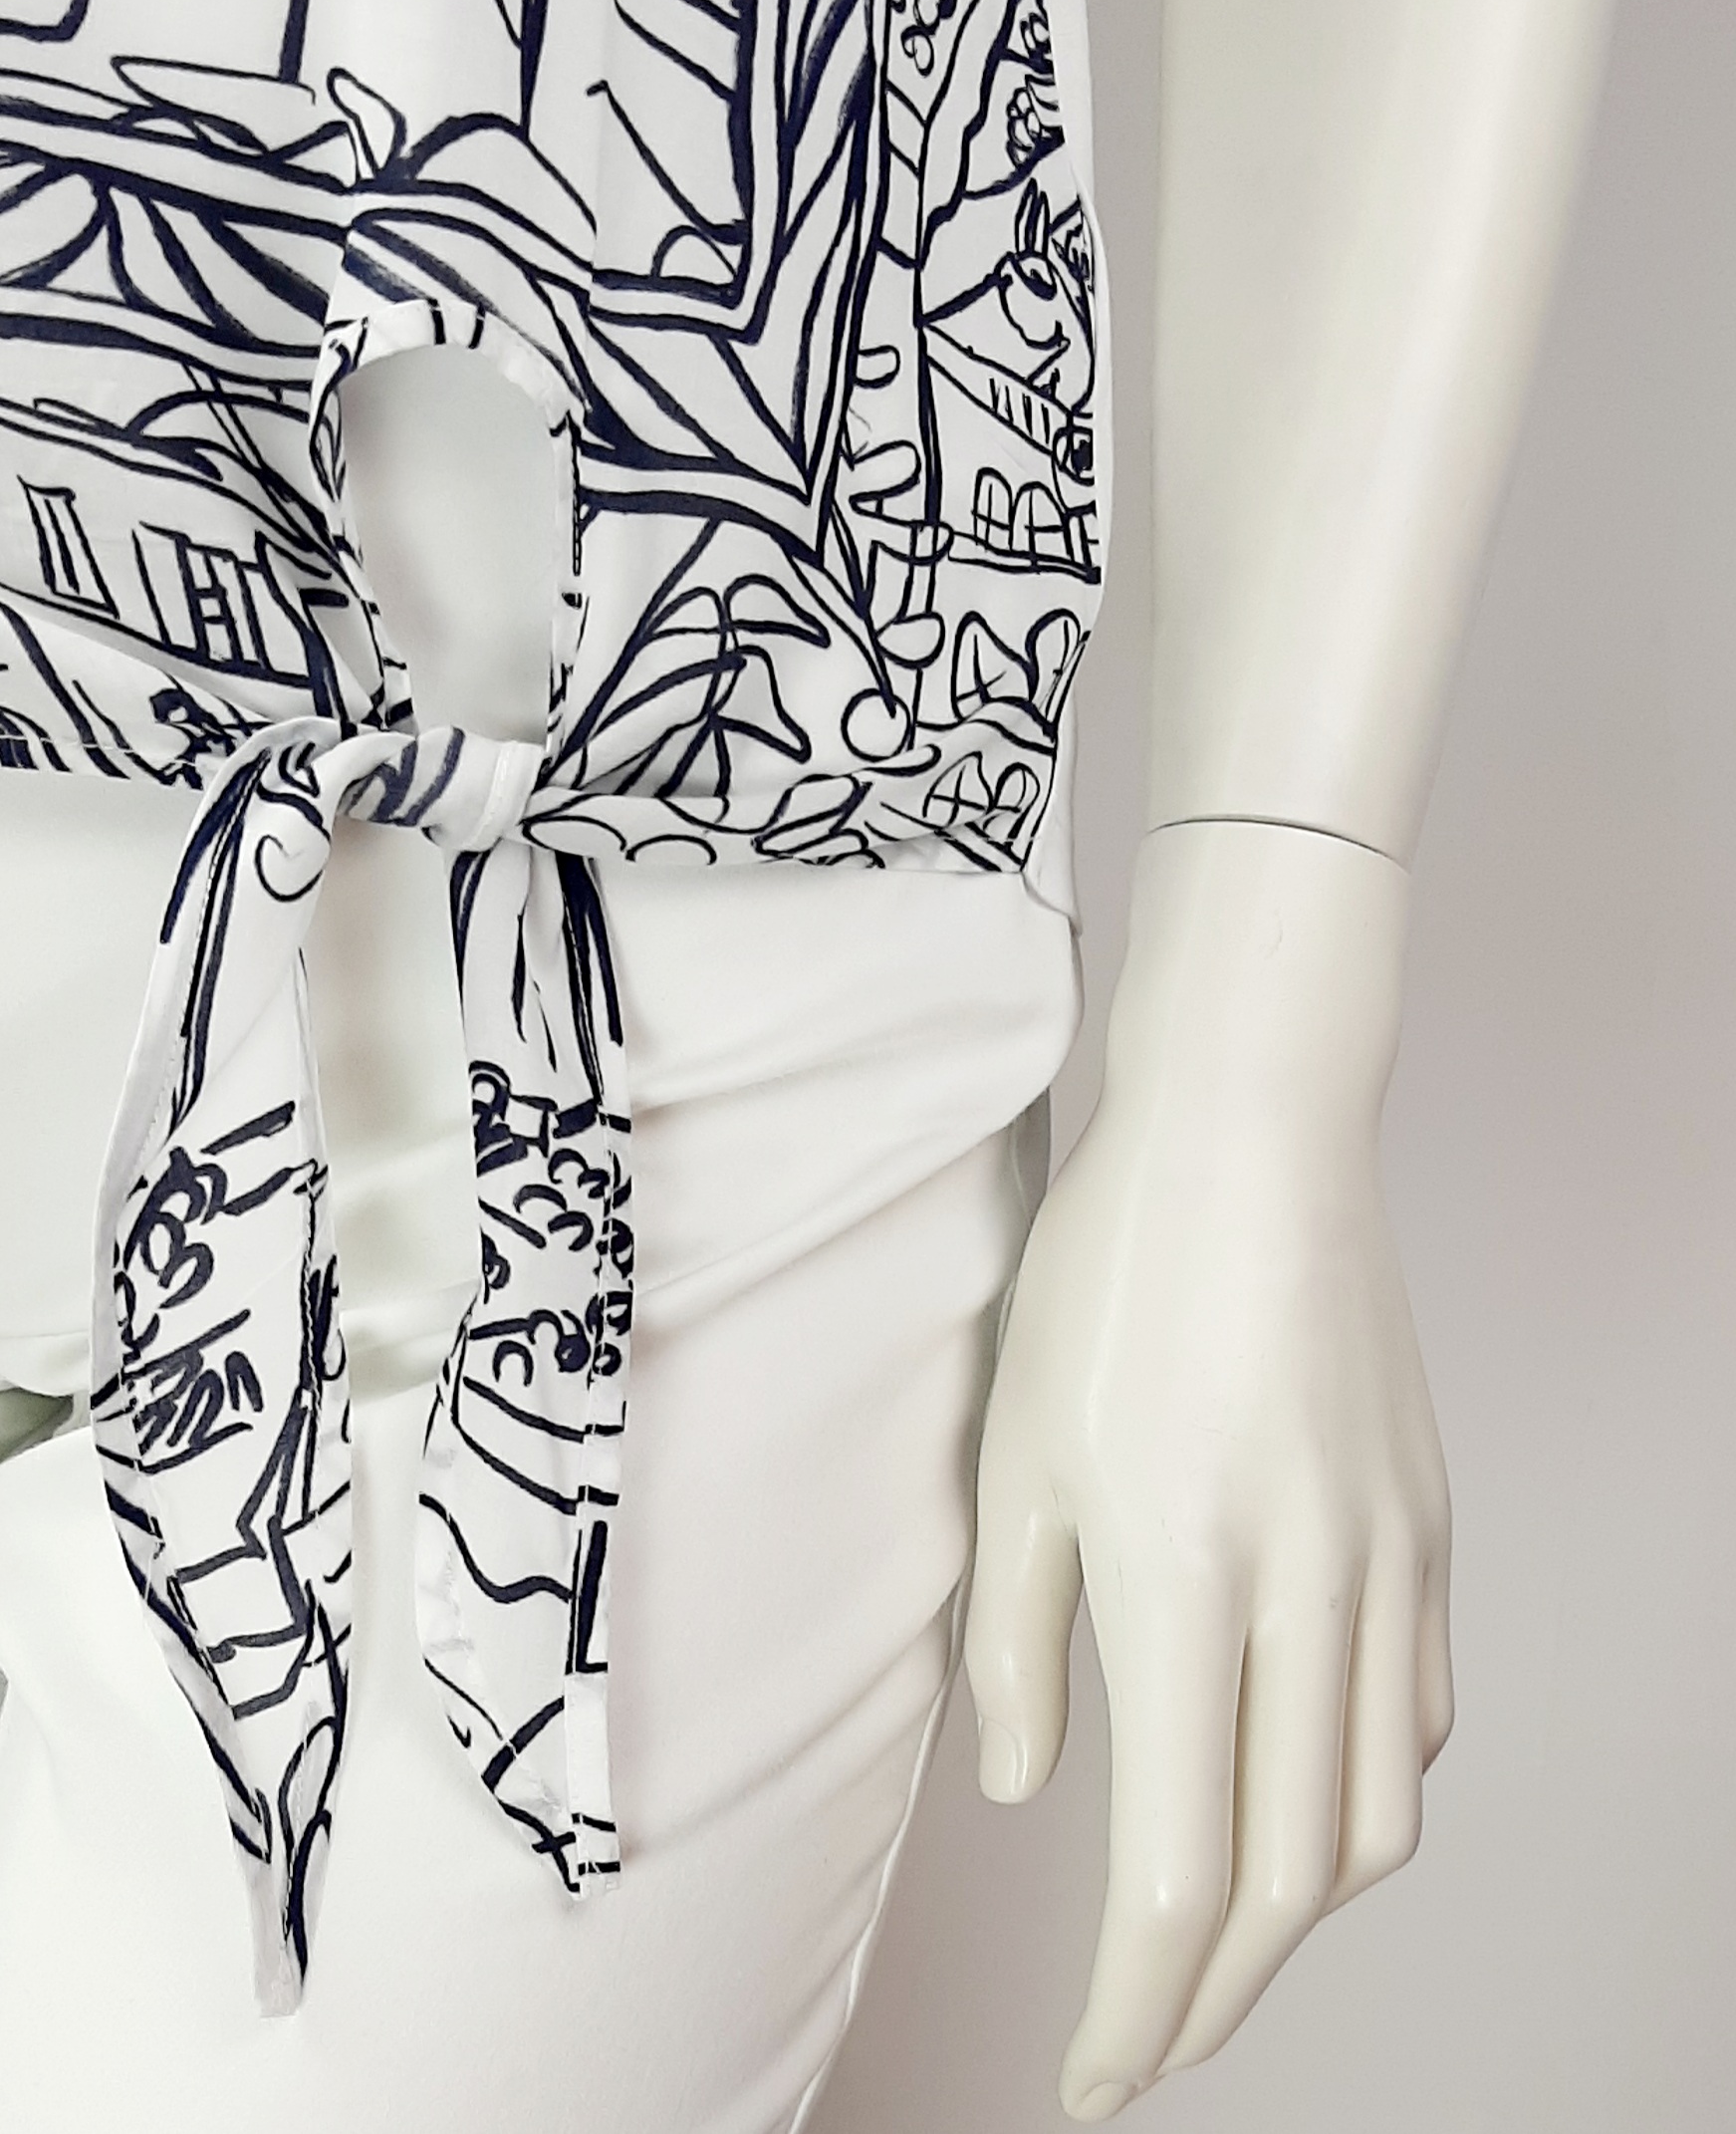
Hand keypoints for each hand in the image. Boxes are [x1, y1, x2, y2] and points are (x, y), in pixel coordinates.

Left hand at [965, 822, 1452, 2118]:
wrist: (1253, 1137)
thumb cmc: (1109, 1278)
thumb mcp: (1015, 1454)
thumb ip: (1014, 1639)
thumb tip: (1023, 1790)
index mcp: (1184, 1586)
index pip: (1177, 1875)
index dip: (1133, 2011)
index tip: (1089, 2079)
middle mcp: (1310, 1596)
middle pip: (1289, 1879)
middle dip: (1214, 1997)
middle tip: (1144, 2041)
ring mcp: (1389, 1563)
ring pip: (1372, 1814)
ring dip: (1294, 1910)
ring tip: (1212, 1934)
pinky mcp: (1427, 1524)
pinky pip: (1414, 1710)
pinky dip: (1357, 1794)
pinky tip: (1295, 1785)